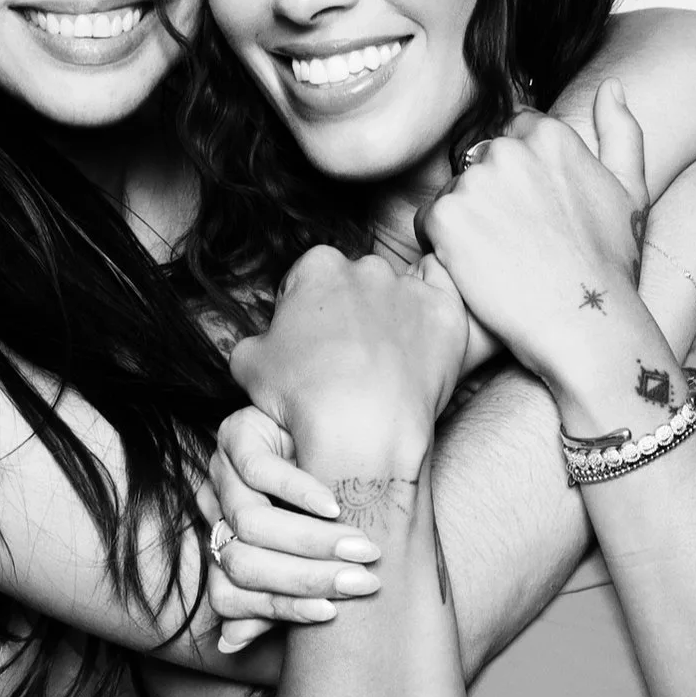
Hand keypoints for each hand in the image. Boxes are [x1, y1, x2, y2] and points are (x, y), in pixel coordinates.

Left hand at [204, 406, 387, 652]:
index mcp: (220, 550)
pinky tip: (334, 505)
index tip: (331, 615)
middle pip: (242, 563)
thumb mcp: (303, 555)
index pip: (229, 596)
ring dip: (311, 541)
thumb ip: (276, 599)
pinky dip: (299, 493)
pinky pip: (259, 471)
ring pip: (250, 523)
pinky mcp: (235, 435)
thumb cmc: (321, 506)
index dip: (280, 609)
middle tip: (362, 581)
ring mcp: (220, 473)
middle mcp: (212, 514)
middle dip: (306, 578)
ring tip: (360, 547)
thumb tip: (229, 645)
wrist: (329, 429)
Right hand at [228, 246, 467, 472]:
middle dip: (349, 312)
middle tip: (345, 357)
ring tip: (382, 365)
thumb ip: (253, 340)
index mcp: (318, 266)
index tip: (309, 344)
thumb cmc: (302, 397)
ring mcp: (411, 287)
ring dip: (389, 318)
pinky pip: (444, 297)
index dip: (304, 314)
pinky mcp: (446, 313)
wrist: (362, 430)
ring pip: (397, 295)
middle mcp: (367, 266)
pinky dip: (433, 314)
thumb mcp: (248, 365)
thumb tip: (262, 344)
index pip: (308, 281)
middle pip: (355, 285)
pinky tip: (421, 339)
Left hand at [421, 84, 652, 392]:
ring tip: (501, 258)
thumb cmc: (610, 264)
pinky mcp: (446, 218)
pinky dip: (444, 247)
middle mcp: (509, 149)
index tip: (534, 214)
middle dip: (491, 195)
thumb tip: (612, 86)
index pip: (512, 137)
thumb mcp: (631, 191)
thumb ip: (621, 131)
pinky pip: (429, 224)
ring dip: (467, 221)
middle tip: (518, 242)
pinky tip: (477, 270)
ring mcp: (474, 182)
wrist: (586, 322)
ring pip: (454, 193)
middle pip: (479, 163)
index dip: (519, 178)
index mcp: (549, 135)